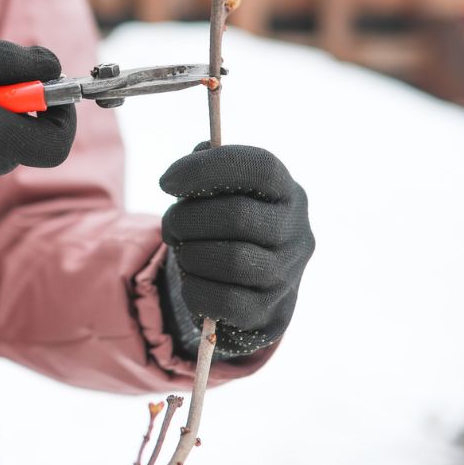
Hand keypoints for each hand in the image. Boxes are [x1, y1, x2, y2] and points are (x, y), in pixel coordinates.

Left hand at [158, 144, 313, 357]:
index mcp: (286, 192)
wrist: (245, 288)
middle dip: (187, 219)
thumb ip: (209, 166)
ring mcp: (288, 275)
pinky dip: (195, 289)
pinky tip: (193, 280)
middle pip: (237, 215)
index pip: (257, 167)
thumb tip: (201, 151)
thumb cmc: (226, 228)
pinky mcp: (270, 312)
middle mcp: (297, 232)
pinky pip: (224, 300)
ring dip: (190, 255)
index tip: (166, 182)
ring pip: (232, 260)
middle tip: (170, 225)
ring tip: (183, 251)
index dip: (206, 169)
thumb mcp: (220, 192)